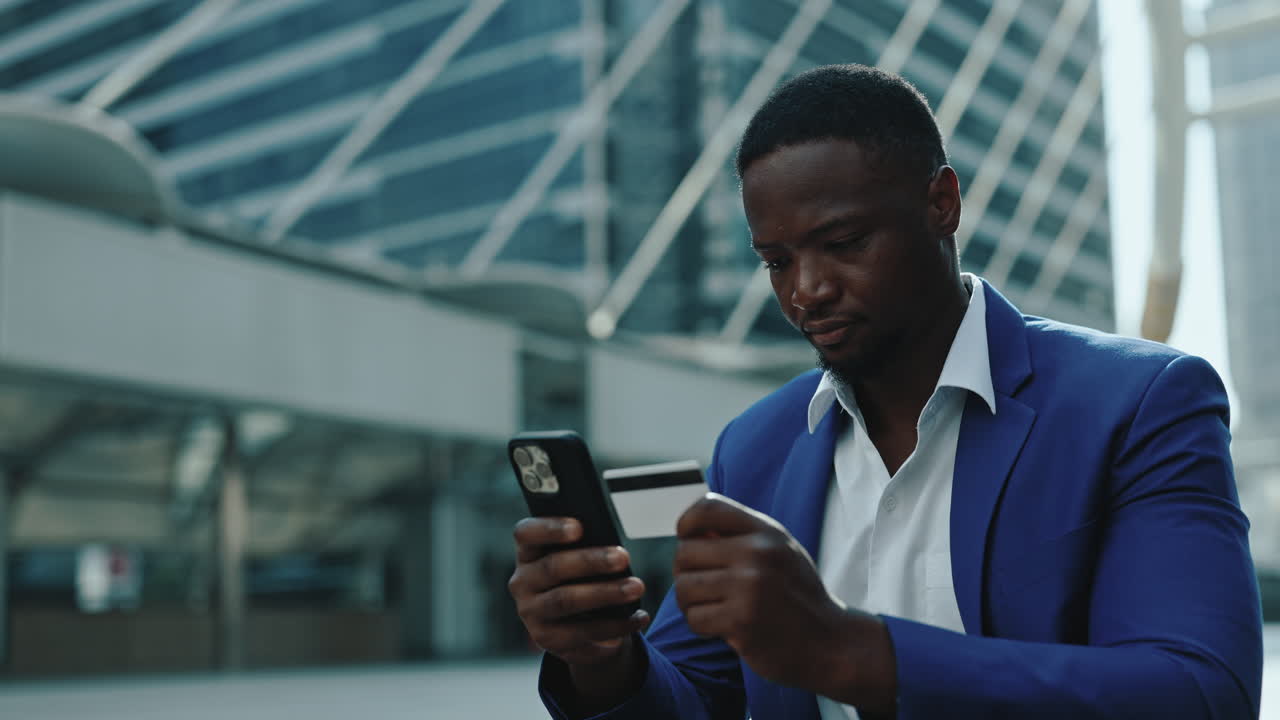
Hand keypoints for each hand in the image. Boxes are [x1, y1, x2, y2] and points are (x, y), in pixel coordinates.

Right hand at [508, 516, 650, 664]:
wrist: (574, 623)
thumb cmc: (581, 576)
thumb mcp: (578, 558)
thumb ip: (587, 547)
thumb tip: (612, 548)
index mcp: (528, 552)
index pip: (526, 533)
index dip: (549, 528)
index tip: (578, 527)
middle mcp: (522, 582)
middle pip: (553, 567)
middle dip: (590, 561)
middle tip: (623, 557)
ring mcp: (531, 613)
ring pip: (566, 601)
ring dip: (605, 593)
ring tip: (636, 587)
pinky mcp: (547, 640)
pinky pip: (582, 634)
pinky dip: (615, 626)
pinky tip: (638, 617)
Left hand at [673, 494, 896, 711]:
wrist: (831, 643)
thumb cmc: (797, 596)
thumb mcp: (780, 553)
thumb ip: (741, 537)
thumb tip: (688, 531)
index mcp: (766, 532)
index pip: (707, 508)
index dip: (687, 524)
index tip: (690, 542)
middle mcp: (758, 553)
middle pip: (685, 552)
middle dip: (686, 573)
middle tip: (704, 588)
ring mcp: (750, 587)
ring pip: (684, 587)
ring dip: (691, 603)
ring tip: (714, 608)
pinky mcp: (741, 621)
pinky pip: (694, 618)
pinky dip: (702, 626)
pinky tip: (724, 627)